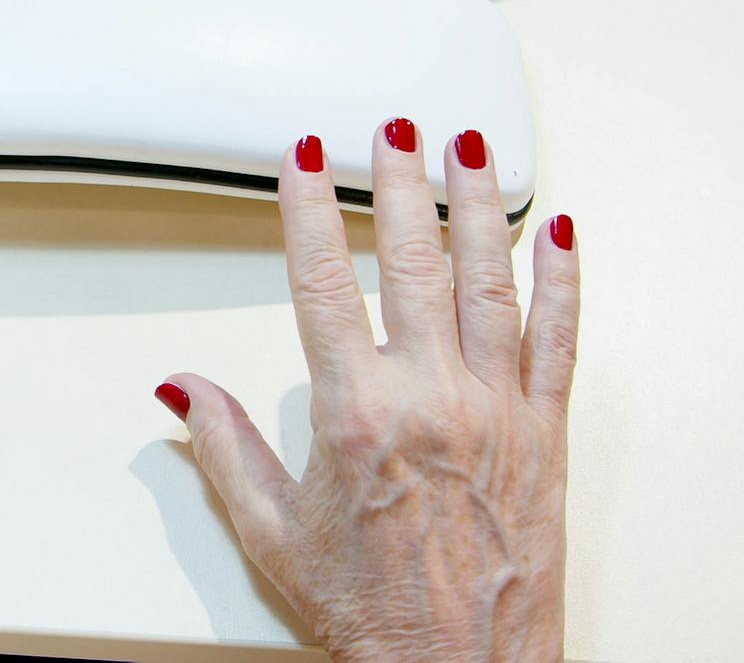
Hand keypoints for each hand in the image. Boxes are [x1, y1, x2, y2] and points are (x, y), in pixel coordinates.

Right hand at [160, 124, 578, 661]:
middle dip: (397, 182)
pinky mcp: (547, 432)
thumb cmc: (374, 614)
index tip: (303, 161)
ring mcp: (497, 410)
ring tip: (469, 148)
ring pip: (491, 281)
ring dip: (479, 205)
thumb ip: (223, 447)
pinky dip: (563, 279)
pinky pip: (562, 338)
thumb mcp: (271, 532)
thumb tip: (180, 391)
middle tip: (390, 130)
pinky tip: (560, 232)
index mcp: (356, 416)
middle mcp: (432, 399)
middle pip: (410, 261)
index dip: (307, 211)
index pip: (321, 284)